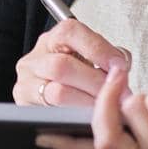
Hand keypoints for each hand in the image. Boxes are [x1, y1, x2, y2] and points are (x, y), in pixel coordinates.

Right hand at [12, 18, 129, 107]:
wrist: (56, 95)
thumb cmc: (78, 76)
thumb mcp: (94, 60)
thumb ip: (110, 58)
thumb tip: (121, 68)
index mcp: (54, 39)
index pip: (71, 32)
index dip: (98, 49)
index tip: (120, 66)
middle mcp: (35, 59)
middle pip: (62, 66)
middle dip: (95, 81)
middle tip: (118, 93)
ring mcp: (27, 83)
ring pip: (57, 93)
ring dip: (88, 101)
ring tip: (106, 106)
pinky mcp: (26, 106)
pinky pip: (53, 113)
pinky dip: (76, 115)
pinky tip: (91, 116)